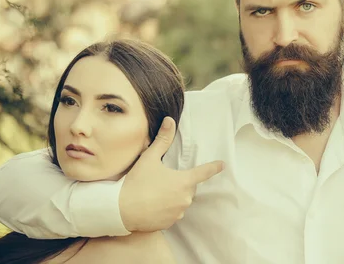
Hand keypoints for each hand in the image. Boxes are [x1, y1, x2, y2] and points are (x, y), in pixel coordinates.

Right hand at [120, 117, 224, 231]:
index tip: (222, 165)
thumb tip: (170, 120)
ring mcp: (178, 212)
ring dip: (173, 196)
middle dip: (180, 182)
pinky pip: (172, 213)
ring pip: (180, 201)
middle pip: (188, 187)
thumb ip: (162, 140)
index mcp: (184, 181)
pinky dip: (166, 209)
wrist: (121, 211)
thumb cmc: (137, 182)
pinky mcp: (169, 223)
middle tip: (161, 180)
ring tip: (154, 193)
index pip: (204, 172)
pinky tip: (152, 205)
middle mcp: (185, 198)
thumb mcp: (149, 158)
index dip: (214, 168)